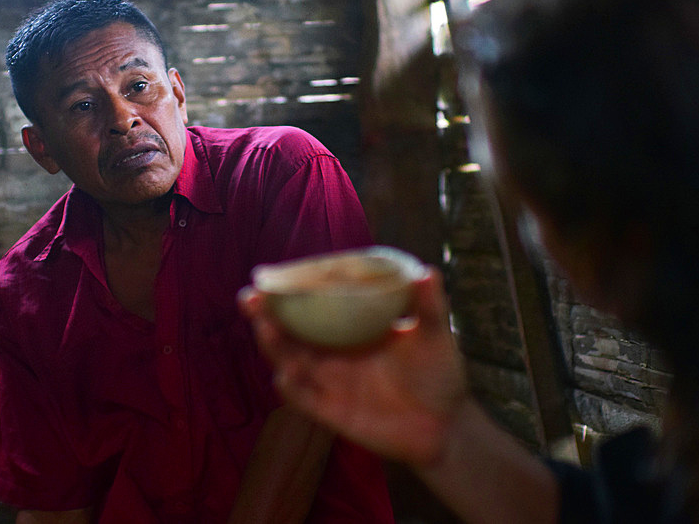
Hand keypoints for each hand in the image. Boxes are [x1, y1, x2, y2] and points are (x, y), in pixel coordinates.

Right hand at [239, 268, 467, 467]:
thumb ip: (429, 306)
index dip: (289, 292)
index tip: (271, 276)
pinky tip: (285, 374)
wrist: (446, 426)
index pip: (312, 306)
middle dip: (266, 315)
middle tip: (251, 296)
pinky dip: (291, 388)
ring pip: (290, 361)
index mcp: (351, 329)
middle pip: (289, 332)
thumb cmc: (439, 374)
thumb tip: (427, 272)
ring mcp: (329, 382)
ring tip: (265, 326)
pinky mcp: (331, 411)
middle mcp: (333, 353)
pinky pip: (303, 400)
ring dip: (274, 345)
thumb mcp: (435, 335)